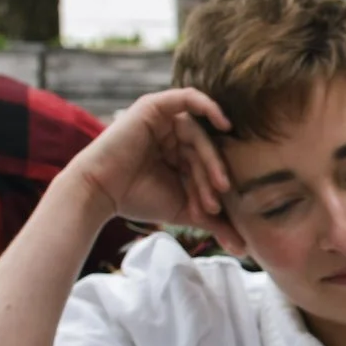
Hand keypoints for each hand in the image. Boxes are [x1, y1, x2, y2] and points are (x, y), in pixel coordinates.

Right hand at [65, 88, 244, 254]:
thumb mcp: (186, 210)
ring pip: (200, 136)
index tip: (214, 212)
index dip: (214, 186)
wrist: (100, 193)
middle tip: (216, 203)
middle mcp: (175, 134)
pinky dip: (209, 106)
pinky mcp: (156, 106)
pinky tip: (224, 123)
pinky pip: (189, 98)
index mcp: (182, 153)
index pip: (210, 163)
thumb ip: (216, 222)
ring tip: (212, 189)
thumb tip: (245, 248)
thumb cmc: (139, 200)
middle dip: (213, 178)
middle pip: (207, 150)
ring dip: (209, 163)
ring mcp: (166, 119)